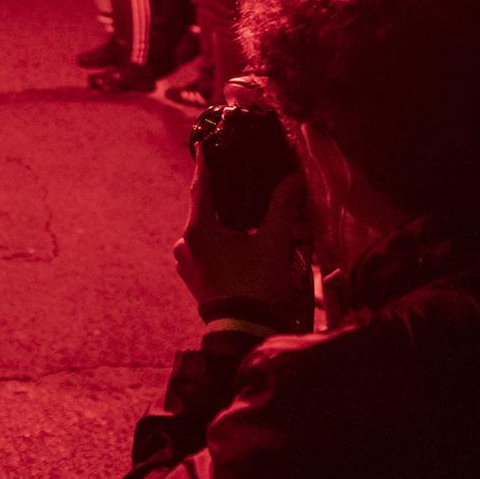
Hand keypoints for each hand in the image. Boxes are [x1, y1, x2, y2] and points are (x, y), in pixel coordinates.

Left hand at [174, 155, 311, 327]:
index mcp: (198, 230)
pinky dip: (222, 244)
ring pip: (207, 233)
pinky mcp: (193, 279)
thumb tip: (294, 179)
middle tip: (242, 186)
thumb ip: (283, 207)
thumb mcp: (274, 243)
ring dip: (227, 226)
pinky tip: (242, 245)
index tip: (202, 145)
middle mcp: (186, 244)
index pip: (202, 187)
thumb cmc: (257, 287)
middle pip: (206, 211)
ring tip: (250, 221)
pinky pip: (206, 251)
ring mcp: (187, 264)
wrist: (245, 333)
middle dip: (227, 201)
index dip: (205, 164)